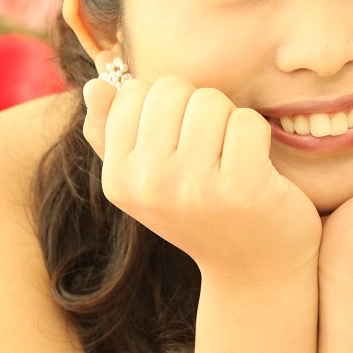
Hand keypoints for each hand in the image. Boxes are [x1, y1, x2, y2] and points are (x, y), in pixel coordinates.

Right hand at [82, 70, 322, 291]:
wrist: (255, 268)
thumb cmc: (202, 211)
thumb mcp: (146, 179)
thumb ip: (110, 132)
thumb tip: (94, 85)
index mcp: (118, 179)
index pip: (134, 91)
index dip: (166, 106)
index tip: (179, 143)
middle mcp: (149, 185)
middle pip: (173, 89)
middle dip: (198, 108)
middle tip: (210, 150)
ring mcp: (194, 189)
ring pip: (212, 101)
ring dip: (229, 121)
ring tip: (231, 158)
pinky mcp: (242, 188)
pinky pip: (247, 121)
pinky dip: (258, 135)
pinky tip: (256, 168)